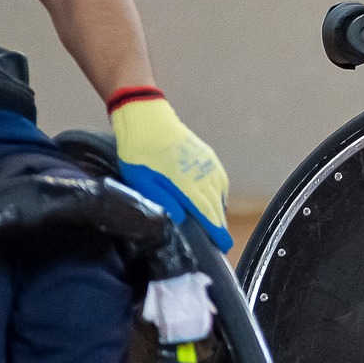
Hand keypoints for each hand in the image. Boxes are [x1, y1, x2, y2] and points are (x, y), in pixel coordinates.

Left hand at [110, 97, 232, 251]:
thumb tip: (179, 219)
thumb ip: (161, 201)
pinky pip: (219, 180)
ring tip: (217, 225)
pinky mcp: (206, 155)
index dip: (216, 232)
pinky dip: (220, 194)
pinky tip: (214, 199)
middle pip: (216, 206)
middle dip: (219, 225)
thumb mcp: (141, 180)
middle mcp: (203, 174)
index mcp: (188, 183)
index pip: (207, 213)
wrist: (146, 115)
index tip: (224, 247)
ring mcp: (207, 163)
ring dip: (219, 210)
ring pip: (220, 193)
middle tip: (222, 243)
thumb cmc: (139, 149)